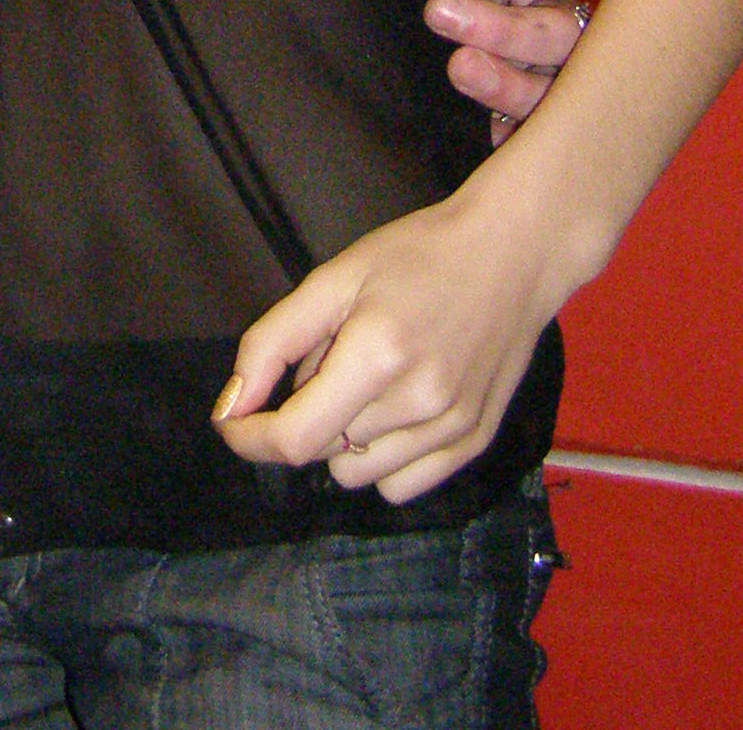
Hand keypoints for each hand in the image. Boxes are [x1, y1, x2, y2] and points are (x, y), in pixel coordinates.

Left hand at [212, 181, 565, 502]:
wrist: (512, 256)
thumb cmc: (416, 255)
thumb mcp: (333, 279)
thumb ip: (274, 342)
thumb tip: (229, 405)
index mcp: (377, 356)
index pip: (296, 438)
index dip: (251, 439)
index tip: (230, 423)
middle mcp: (419, 405)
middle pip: (323, 450)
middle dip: (309, 410)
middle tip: (335, 355)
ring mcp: (453, 431)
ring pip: (358, 476)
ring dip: (344, 440)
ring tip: (371, 380)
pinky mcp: (476, 444)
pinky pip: (402, 486)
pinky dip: (383, 460)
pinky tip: (398, 410)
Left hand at [419, 0, 585, 138]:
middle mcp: (556, 4)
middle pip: (559, 28)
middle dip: (502, 26)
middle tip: (437, 14)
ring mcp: (541, 57)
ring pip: (552, 82)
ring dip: (509, 82)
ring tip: (457, 69)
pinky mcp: (513, 94)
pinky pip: (526, 123)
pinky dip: (508, 129)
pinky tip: (481, 132)